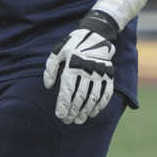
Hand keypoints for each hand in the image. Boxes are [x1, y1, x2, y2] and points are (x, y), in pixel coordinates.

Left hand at [42, 10, 118, 124]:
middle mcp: (86, 71)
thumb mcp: (57, 52)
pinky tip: (93, 112)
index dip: (63, 105)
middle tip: (68, 121)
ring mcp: (99, 74)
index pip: (67, 91)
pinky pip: (106, 93)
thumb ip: (50, 69)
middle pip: (79, 97)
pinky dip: (100, 105)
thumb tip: (47, 86)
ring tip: (79, 120)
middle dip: (73, 111)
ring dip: (86, 111)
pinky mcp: (109, 75)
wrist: (96, 34)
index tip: (60, 116)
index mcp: (72, 66)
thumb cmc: (72, 44)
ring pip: (93, 98)